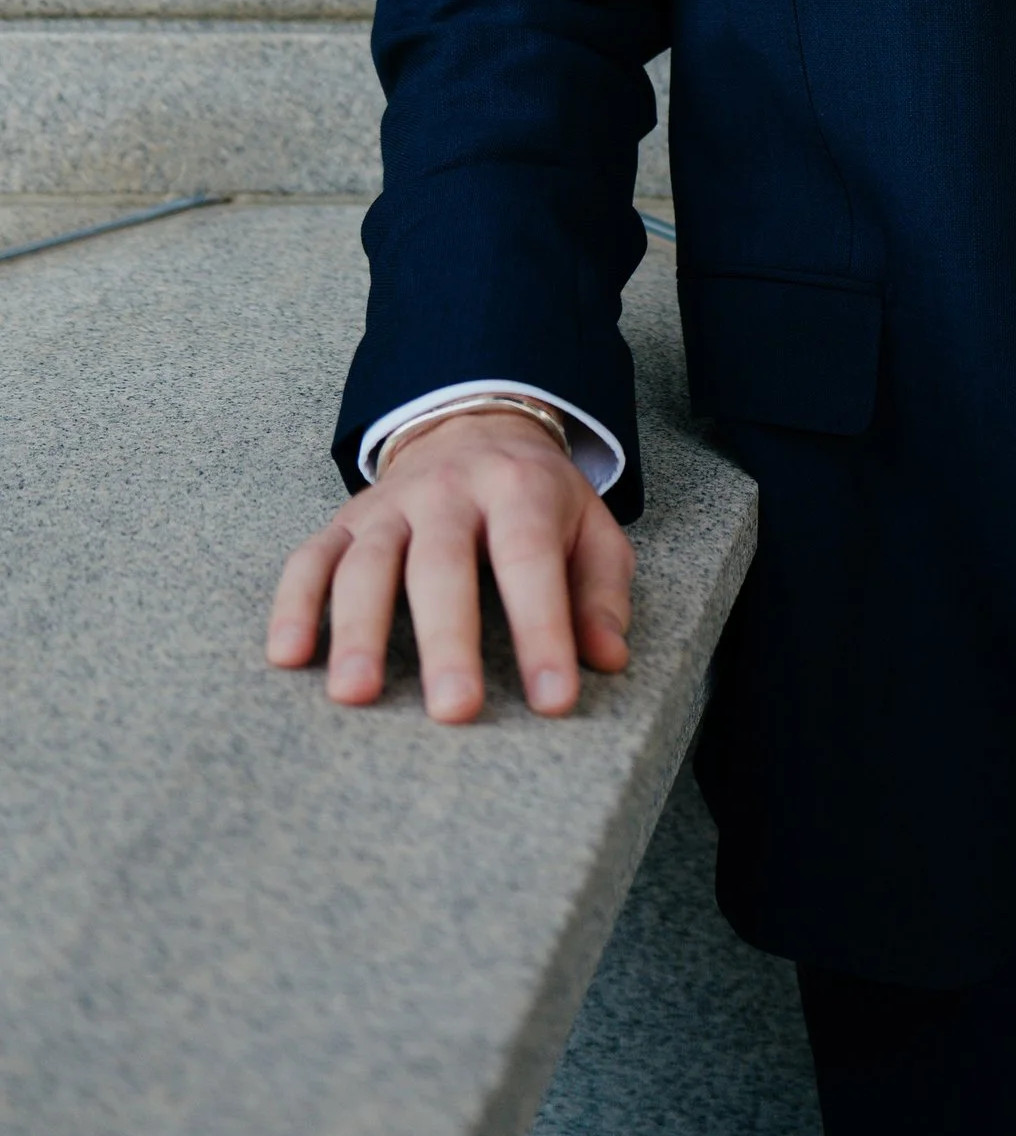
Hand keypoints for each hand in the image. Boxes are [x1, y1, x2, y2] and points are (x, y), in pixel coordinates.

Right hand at [266, 406, 635, 723]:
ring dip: (358, 629)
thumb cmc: (538, 499)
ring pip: (367, 563)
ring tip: (356, 694)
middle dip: (447, 641)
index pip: (530, 561)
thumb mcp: (590, 528)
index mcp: (519, 489)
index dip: (543, 630)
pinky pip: (309, 558)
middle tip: (453, 710)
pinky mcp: (344, 520)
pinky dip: (294, 604)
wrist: (475, 424)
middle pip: (441, 565)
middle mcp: (449, 491)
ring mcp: (390, 505)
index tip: (553, 699)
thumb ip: (601, 592)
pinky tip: (288, 656)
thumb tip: (607, 658)